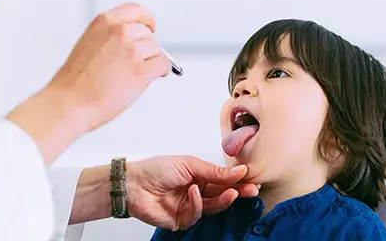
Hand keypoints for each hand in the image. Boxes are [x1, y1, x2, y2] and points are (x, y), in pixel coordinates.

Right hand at [46, 3, 171, 130]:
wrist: (71, 102)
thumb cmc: (75, 80)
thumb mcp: (89, 43)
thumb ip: (111, 36)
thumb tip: (135, 40)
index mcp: (104, 21)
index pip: (137, 10)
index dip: (146, 20)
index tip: (150, 27)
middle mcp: (119, 32)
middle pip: (148, 33)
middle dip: (145, 47)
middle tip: (136, 61)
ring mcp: (131, 50)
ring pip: (156, 49)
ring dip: (151, 61)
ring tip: (134, 74)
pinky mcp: (140, 71)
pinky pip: (162, 65)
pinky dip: (160, 72)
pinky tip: (149, 77)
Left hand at [125, 156, 259, 230]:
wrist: (133, 184)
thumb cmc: (156, 169)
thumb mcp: (189, 164)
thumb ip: (214, 172)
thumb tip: (239, 172)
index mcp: (198, 175)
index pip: (223, 179)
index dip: (237, 180)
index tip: (252, 178)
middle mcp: (196, 191)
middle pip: (222, 194)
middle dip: (237, 192)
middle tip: (252, 190)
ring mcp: (189, 206)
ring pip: (213, 206)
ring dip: (223, 199)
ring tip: (231, 192)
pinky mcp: (181, 220)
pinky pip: (197, 215)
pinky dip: (197, 203)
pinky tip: (194, 192)